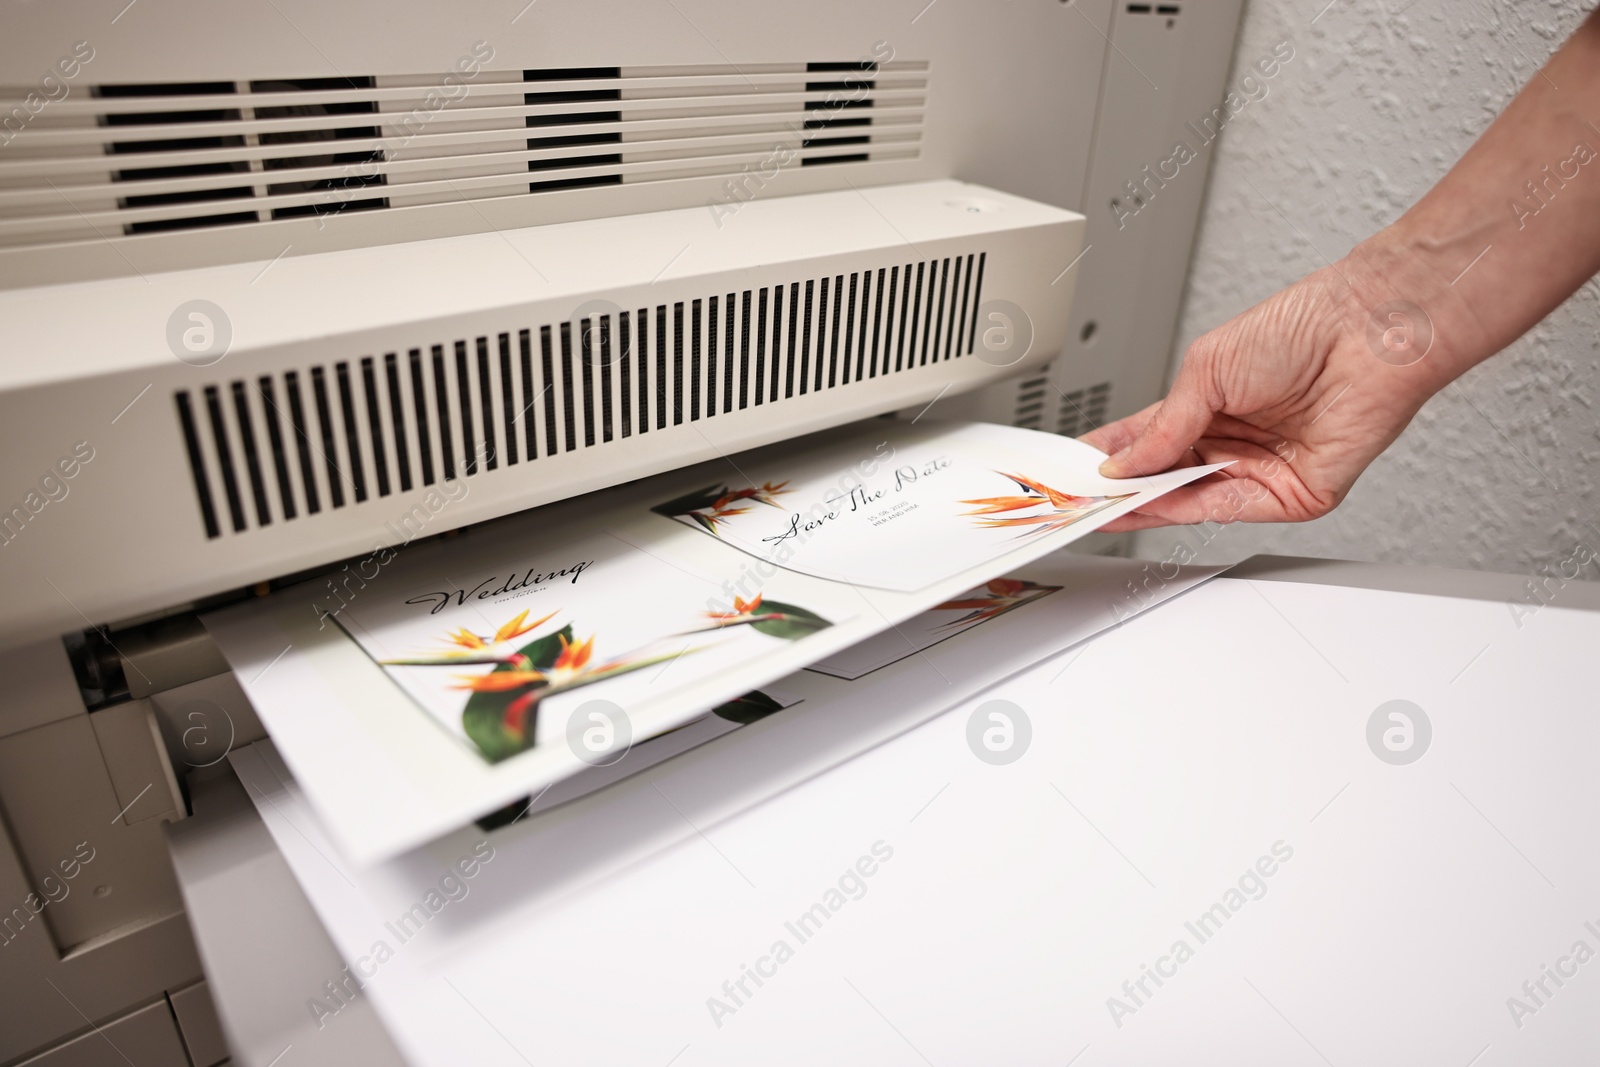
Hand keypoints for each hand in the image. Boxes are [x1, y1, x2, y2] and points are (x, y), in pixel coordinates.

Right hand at [1081, 248, 1449, 531]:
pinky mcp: (1291, 495)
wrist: (1369, 331)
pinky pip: (1226, 508)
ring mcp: (1260, 471)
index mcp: (1209, 408)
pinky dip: (1182, 508)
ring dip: (1141, 504)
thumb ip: (1163, 426)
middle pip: (1163, 480)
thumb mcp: (1207, 370)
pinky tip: (1148, 501)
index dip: (1108, 459)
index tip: (1071, 471)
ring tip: (1097, 502)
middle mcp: (1233, 443)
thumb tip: (1123, 464)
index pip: (1145, 444)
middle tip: (1074, 497)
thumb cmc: (1303, 329)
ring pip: (1187, 500)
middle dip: (1118, 489)